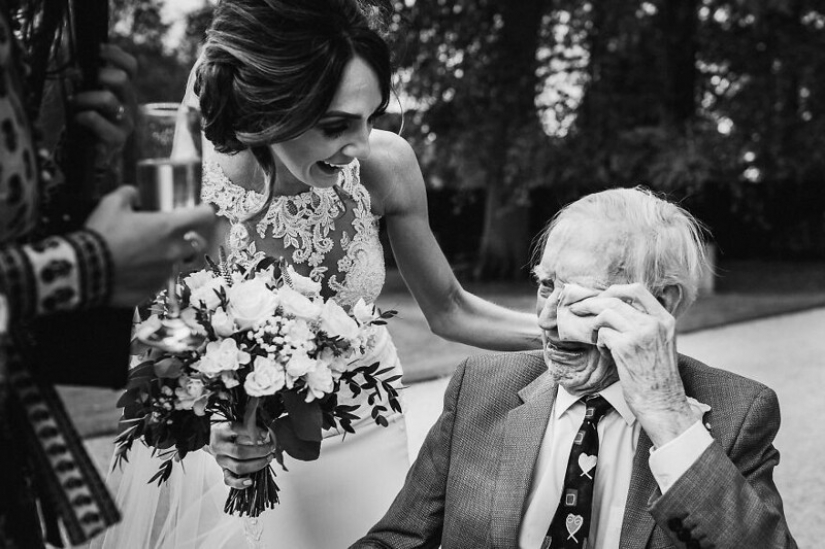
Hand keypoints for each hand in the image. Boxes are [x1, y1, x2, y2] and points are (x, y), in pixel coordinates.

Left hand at [70, 44, 137, 165]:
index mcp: (124, 91)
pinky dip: (83, 116)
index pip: (130, 67)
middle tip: (81, 79)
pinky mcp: (116, 139)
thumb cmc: (86, 120)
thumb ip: (83, 78)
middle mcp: (130, 105)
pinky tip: (78, 119)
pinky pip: (96, 120)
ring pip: (107, 98)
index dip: (116, 54)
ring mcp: (125, 123)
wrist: (88, 154)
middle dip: (98, 74)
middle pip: (121, 79)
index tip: (97, 49)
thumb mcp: (87, 94)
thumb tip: (74, 68)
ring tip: (73, 101)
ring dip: (84, 97)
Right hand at [84, 186, 215, 307]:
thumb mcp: (111, 204)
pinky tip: (135, 271)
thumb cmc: (101, 235)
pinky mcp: (153, 290)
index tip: (201, 210)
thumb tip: (134, 193)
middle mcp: (173, 251)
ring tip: (147, 254)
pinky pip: (158, 280)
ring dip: (168, 258)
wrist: (84, 270)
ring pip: (176, 264)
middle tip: (172, 234)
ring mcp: (165, 273)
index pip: (204, 216)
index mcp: (168, 227)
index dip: (204, 211)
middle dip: (188, 238)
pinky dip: (151, 274)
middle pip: (196, 244)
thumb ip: (128, 194)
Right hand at [208, 421, 275, 489]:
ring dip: (257, 464)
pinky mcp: (222, 469)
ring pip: (238, 467)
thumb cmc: (228, 429)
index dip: (255, 432)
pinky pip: (229, 480)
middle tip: (270, 448)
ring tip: (268, 458)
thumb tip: (266, 435)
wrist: (209, 436)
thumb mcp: (236, 422)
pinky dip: (240, 483)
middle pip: (240, 452)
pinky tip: (251, 481)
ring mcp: (220, 460)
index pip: (239, 430)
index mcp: (222, 431)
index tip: (267, 434)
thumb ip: (248, 427)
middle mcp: (220, 446)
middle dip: (259, 451)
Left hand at [570, 283, 699, 446]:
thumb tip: (617, 310)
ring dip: (595, 324)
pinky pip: (602, 333)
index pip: (637, 289)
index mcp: (665, 320)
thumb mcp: (660, 343)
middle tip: (578, 308)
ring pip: (606, 313)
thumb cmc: (657, 377)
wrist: (662, 403)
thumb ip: (645, 325)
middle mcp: (654, 323)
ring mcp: (640, 334)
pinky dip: (599, 341)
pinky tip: (606, 352)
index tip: (601, 297)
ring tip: (597, 337)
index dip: (614, 290)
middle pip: (615, 298)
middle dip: (592, 302)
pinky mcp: (626, 347)